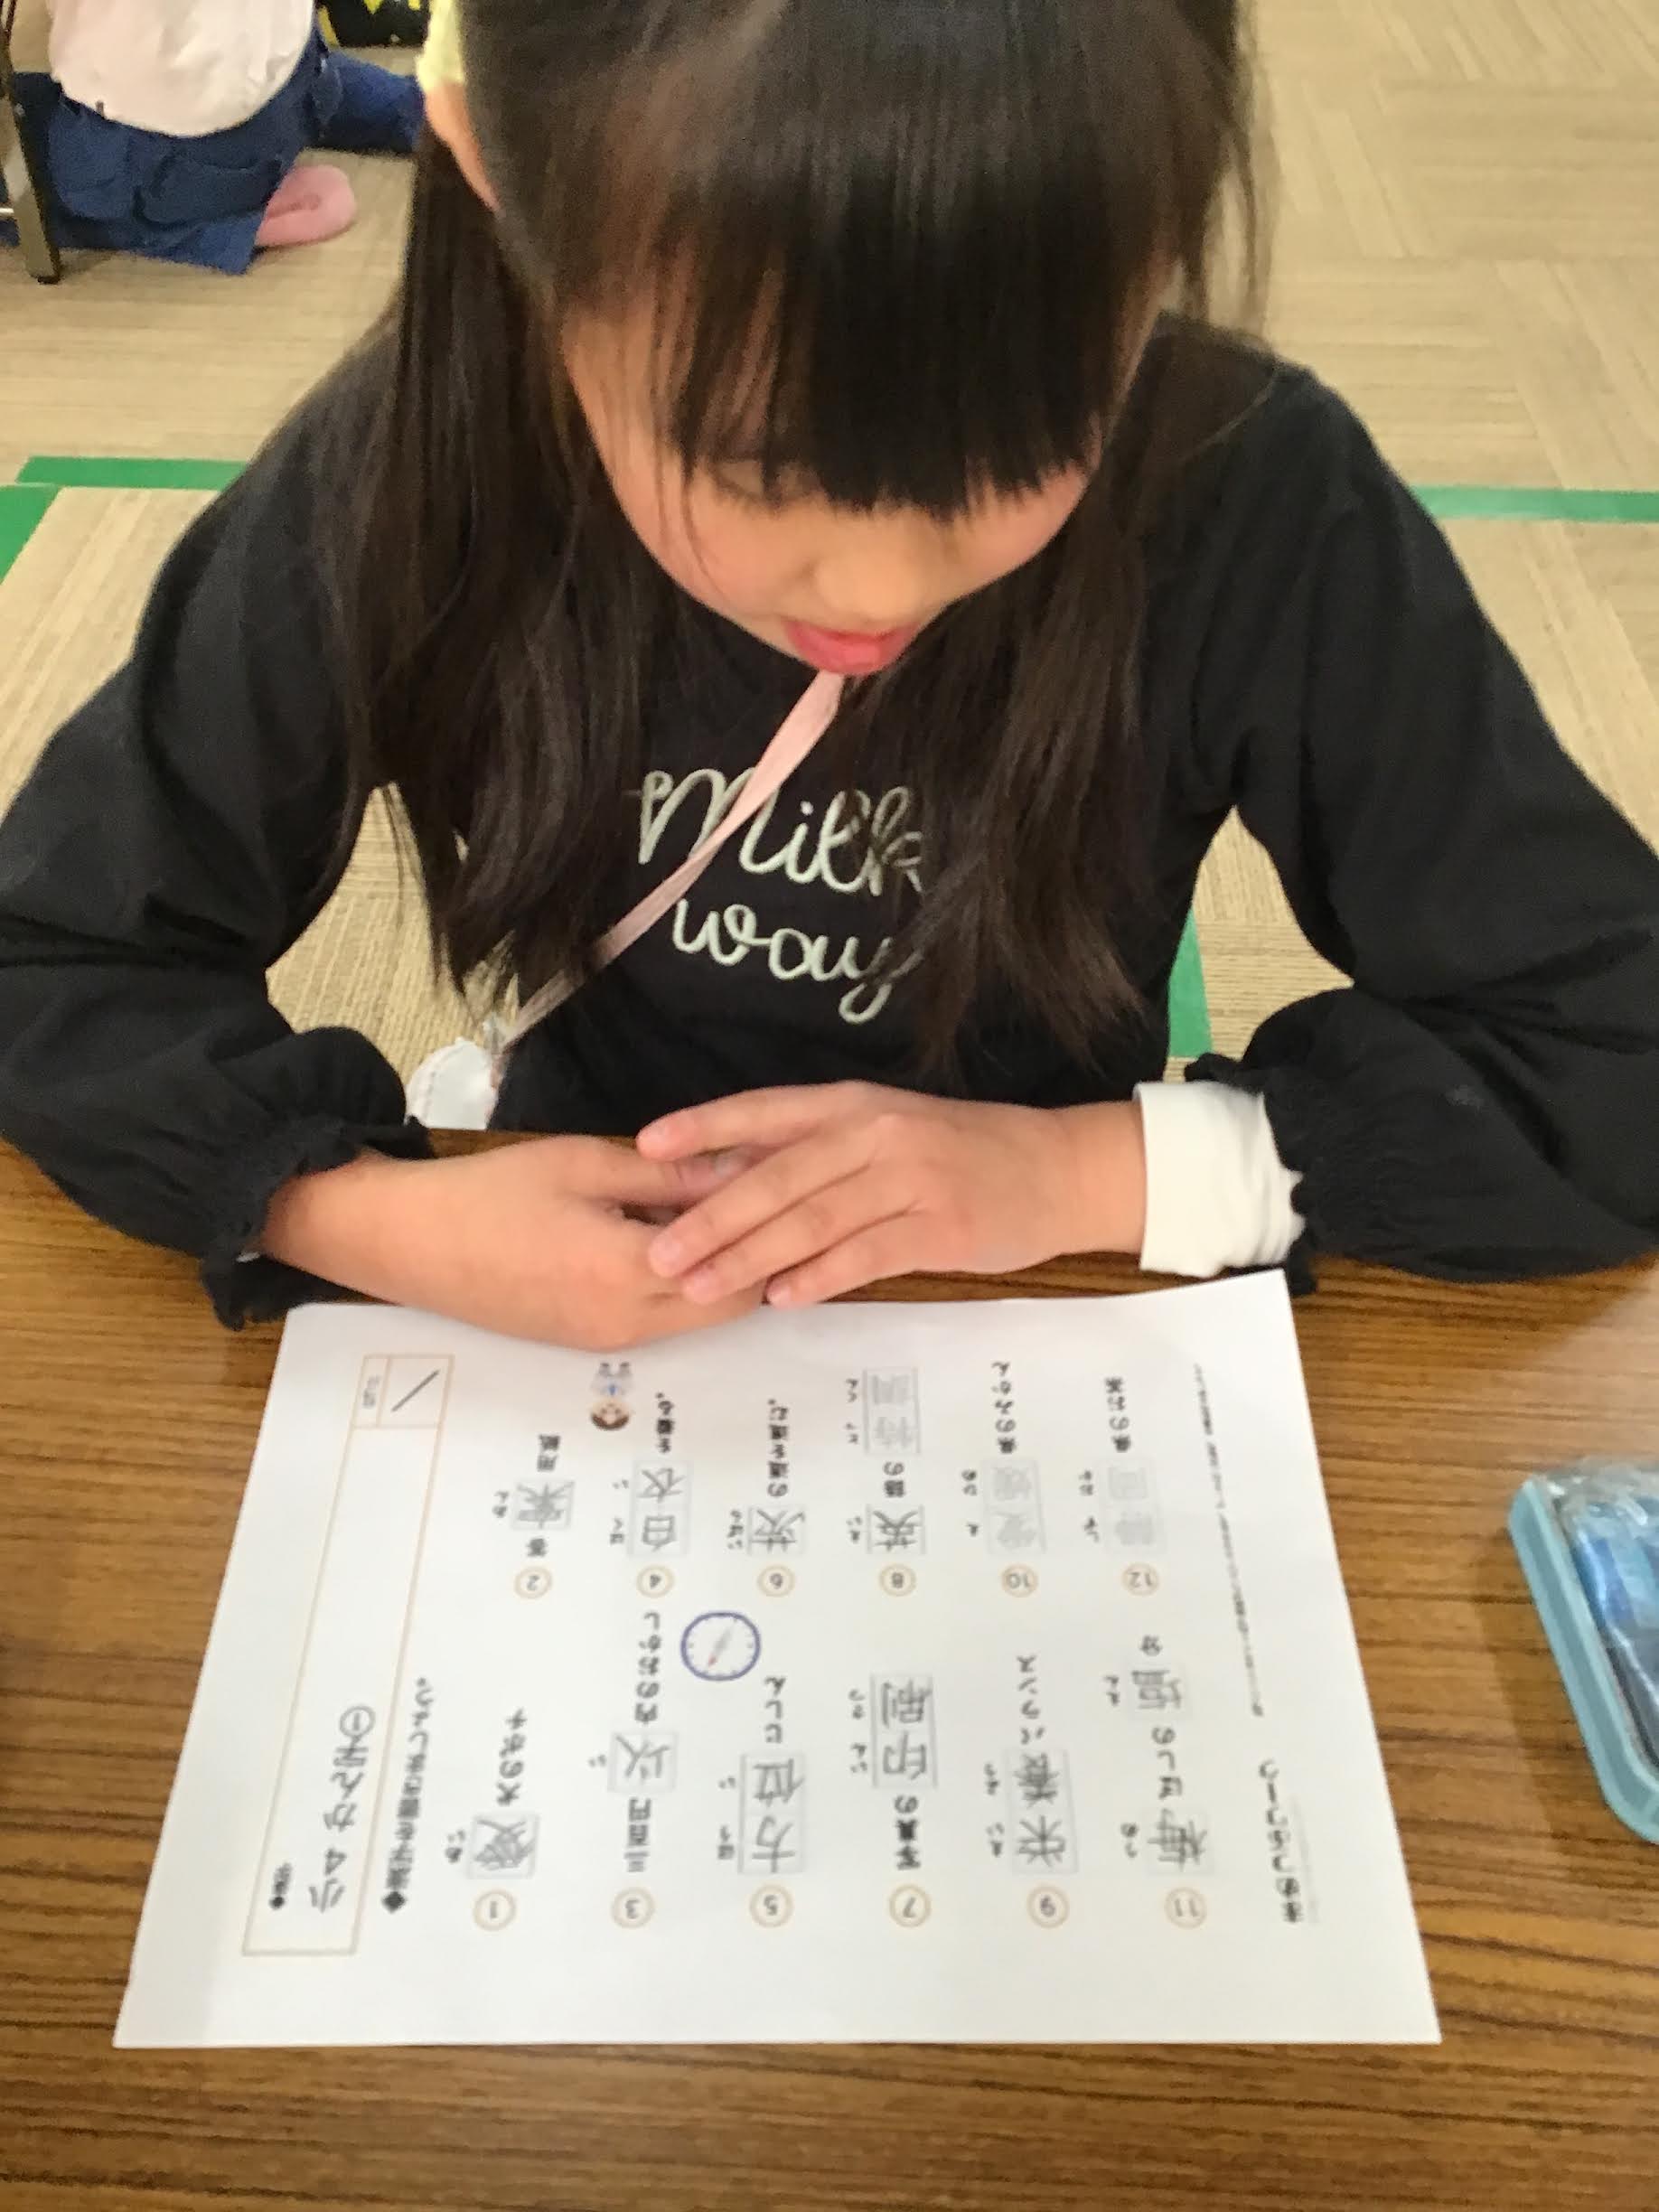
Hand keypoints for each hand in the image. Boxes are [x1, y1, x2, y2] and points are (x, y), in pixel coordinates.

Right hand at [260, 1137, 759, 1348]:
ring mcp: (606, 1341)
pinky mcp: (586, 1344)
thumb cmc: (494, 1193)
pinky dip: (682, 1290)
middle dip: (757, 1262)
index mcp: (628, 1273)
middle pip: (729, 1306)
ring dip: (720, 1278)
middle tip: (776, 1209)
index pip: (738, 1269)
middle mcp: (626, 1323)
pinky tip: (677, 1242)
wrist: (410, 1244)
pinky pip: (659, 1323)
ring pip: (696, 1320)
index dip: (771, 1232)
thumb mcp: (586, 1164)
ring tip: (733, 1221)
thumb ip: (669, 1175)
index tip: (795, 1193)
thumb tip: (742, 1168)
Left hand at [636, 1083, 1146, 1306]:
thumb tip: (720, 1177)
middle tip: (659, 1251)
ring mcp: (911, 1179)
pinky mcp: (941, 1227)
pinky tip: (781, 1299)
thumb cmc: (958, 1154)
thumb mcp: (881, 1133)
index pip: (765, 1111)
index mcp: (854, 1104)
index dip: (704, 1127)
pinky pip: (866, 1254)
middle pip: (778, 1176)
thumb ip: (809, 1152)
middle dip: (712, 1218)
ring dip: (751, 1258)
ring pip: (813, 1220)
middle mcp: (877, 1133)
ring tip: (701, 1288)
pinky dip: (820, 1277)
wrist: (1056, 1170)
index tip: (645, 1147)